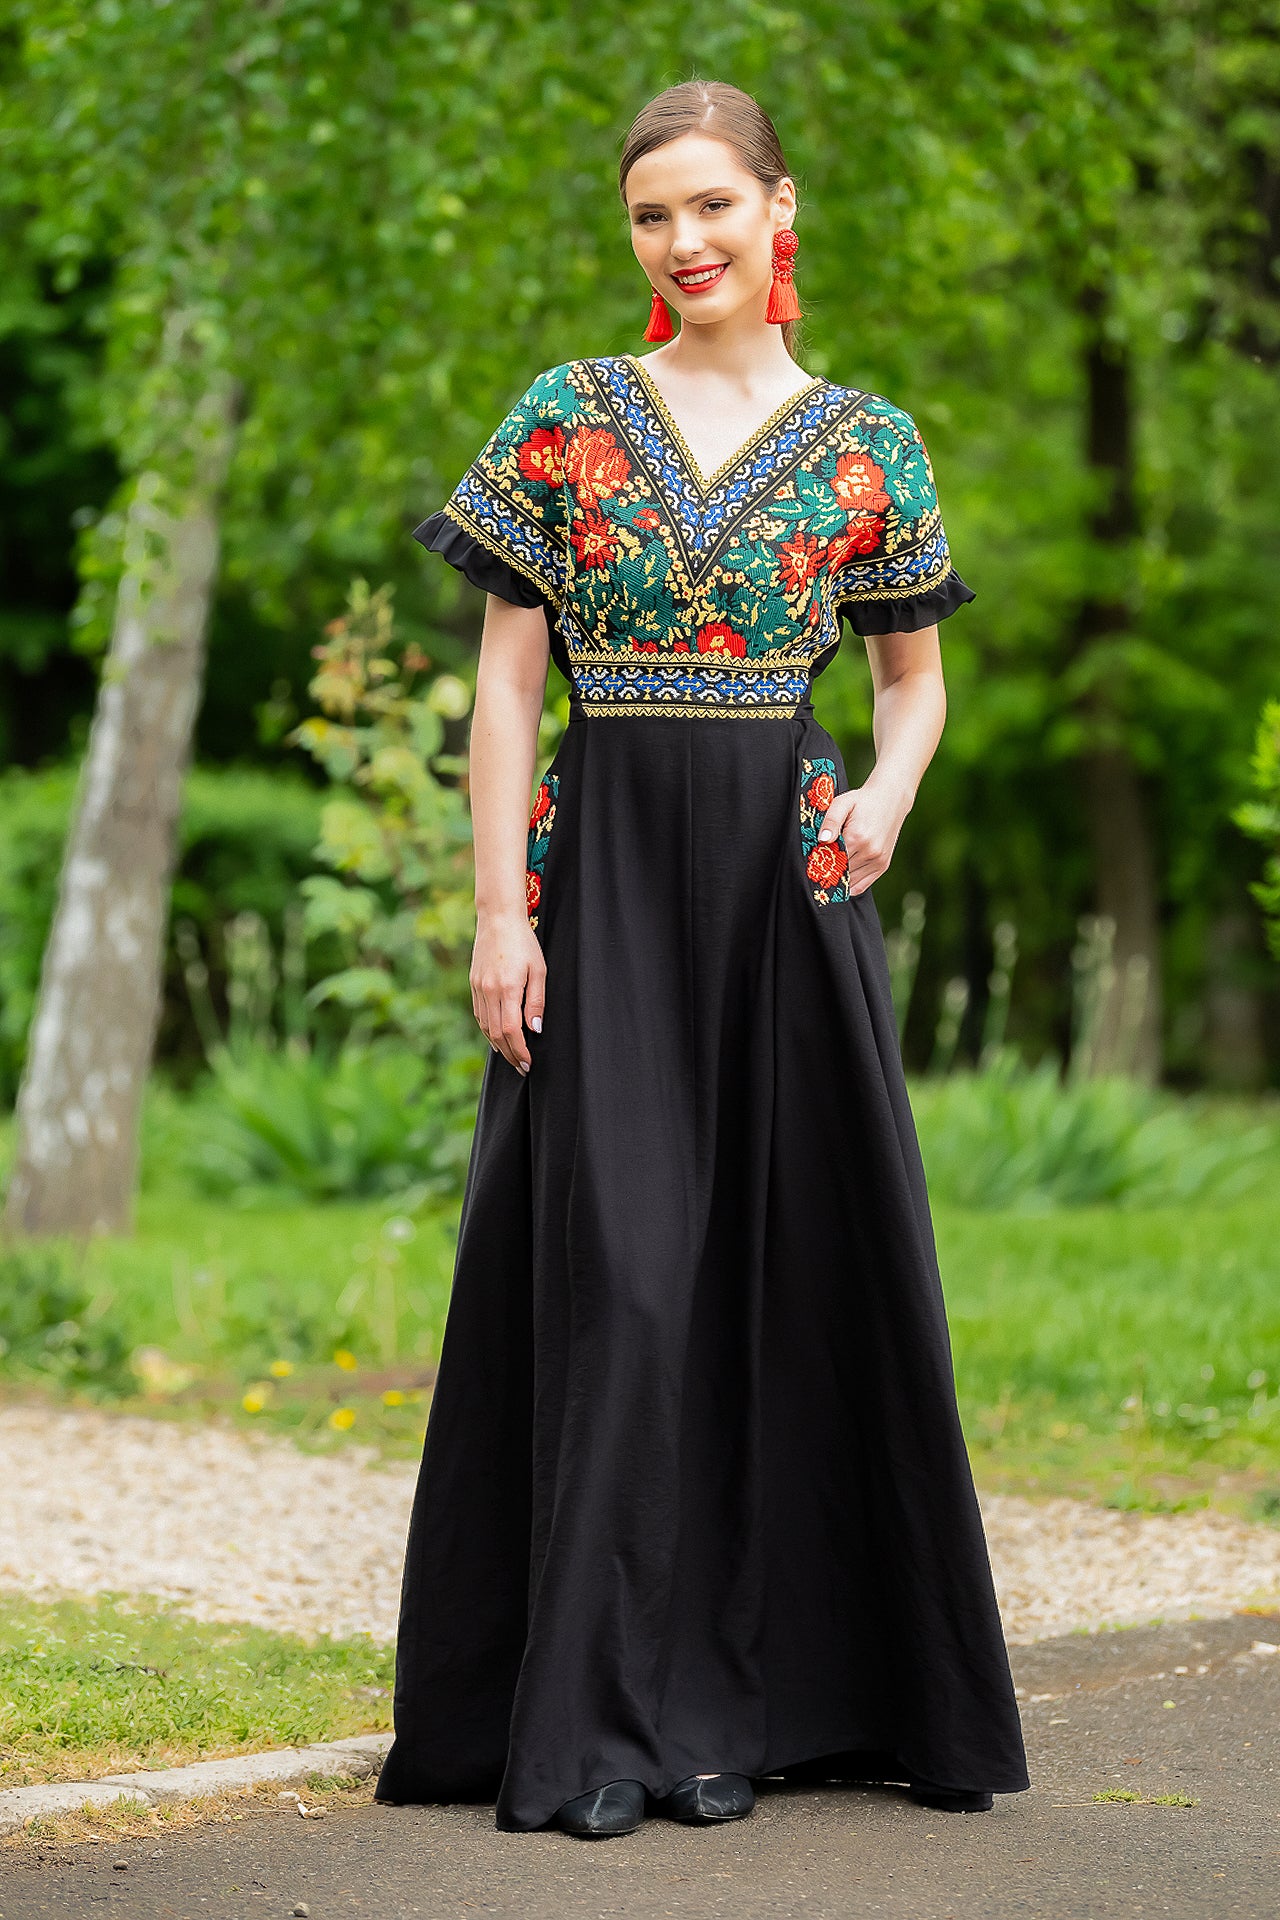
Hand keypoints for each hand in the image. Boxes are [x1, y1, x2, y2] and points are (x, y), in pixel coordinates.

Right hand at [470, 910, 545, 1073]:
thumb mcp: (539, 970)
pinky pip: (479, 1015)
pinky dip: (488, 1030)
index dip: (520, 1051)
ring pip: (486, 1027)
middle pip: (497, 1034)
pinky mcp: (473, 984)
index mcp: (508, 988)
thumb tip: (535, 1028)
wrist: (498, 919)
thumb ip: (537, 1001)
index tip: (528, 1063)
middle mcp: (489, 991)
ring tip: (511, 1057)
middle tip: (521, 1067)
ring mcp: (478, 988)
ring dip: (498, 1046)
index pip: (512, 1031)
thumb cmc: (523, 943)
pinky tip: (496, 1037)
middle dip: (510, 1054)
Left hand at [816, 779, 911, 895]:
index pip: (830, 861)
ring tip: (833, 866)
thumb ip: (830, 821)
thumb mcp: (842, 803)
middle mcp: (869, 852)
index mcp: (857, 837)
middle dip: (828, 870)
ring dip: (839, 878)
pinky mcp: (883, 865)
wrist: (891, 799)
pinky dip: (850, 885)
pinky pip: (862, 886)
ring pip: (850, 882)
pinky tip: (843, 877)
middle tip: (821, 863)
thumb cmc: (863, 801)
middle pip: (839, 872)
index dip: (819, 863)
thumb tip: (822, 840)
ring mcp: (878, 860)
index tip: (814, 860)